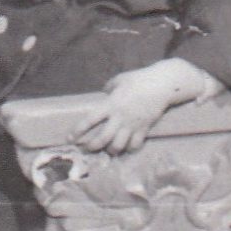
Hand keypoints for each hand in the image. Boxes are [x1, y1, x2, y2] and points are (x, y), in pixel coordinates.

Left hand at [71, 59, 215, 153]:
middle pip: (102, 139)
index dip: (78, 131)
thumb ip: (109, 87)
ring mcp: (132, 124)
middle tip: (87, 149)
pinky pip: (134, 145)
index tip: (69, 138)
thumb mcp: (120, 79)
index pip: (90, 120)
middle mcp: (120, 117)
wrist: (161, 84)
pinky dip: (129, 149)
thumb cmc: (139, 79)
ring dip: (110, 150)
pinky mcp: (144, 128)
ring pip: (118, 146)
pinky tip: (126, 148)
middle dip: (92, 147)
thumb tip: (104, 91)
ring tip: (108, 150)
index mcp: (111, 104)